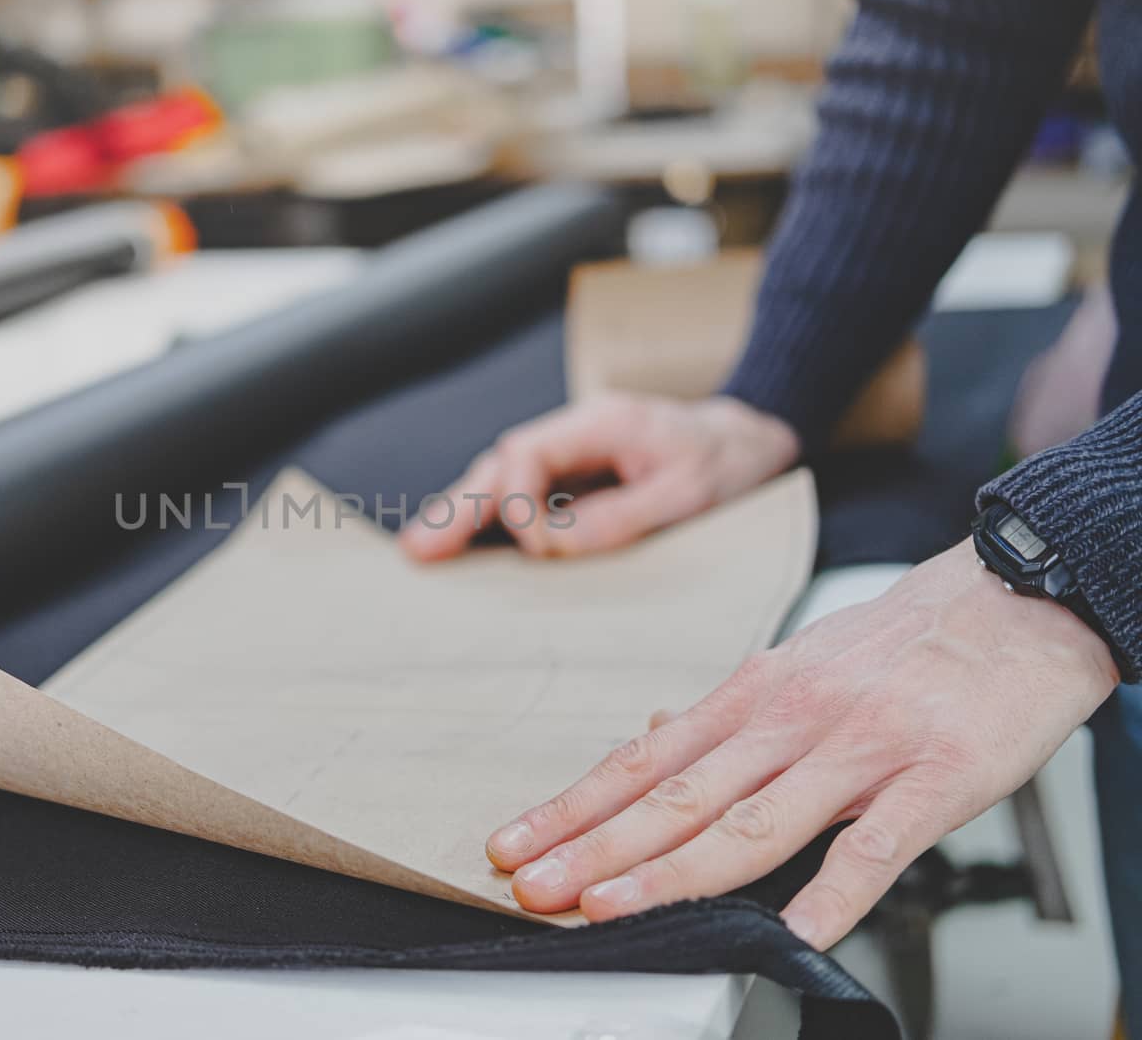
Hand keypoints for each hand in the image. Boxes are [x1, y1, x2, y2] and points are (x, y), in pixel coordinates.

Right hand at [398, 393, 799, 560]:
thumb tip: (555, 547)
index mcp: (599, 422)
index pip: (529, 455)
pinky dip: (491, 520)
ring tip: (422, 551)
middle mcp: (576, 432)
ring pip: (504, 479)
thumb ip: (622, 518)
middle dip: (461, 508)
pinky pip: (524, 495)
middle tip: (419, 550)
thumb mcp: (688, 494)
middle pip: (501, 465)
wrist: (754, 439)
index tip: (537, 550)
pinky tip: (461, 546)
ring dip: (465, 515)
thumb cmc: (728, 463)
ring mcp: (574, 453)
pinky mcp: (578, 478)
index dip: (519, 504)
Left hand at [484, 540, 1120, 947]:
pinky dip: (833, 892)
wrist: (1016, 600)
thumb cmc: (902, 642)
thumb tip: (653, 743)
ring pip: (754, 821)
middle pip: (678, 795)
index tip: (516, 841)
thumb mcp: (798, 664)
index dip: (575, 806)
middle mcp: (792, 718)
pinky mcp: (935, 777)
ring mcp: (861, 748)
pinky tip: (794, 933)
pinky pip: (876, 845)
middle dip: (596, 846)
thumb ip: (729, 718)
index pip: (645, 761)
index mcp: (754, 694)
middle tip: (534, 885)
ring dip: (674, 870)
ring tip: (613, 906)